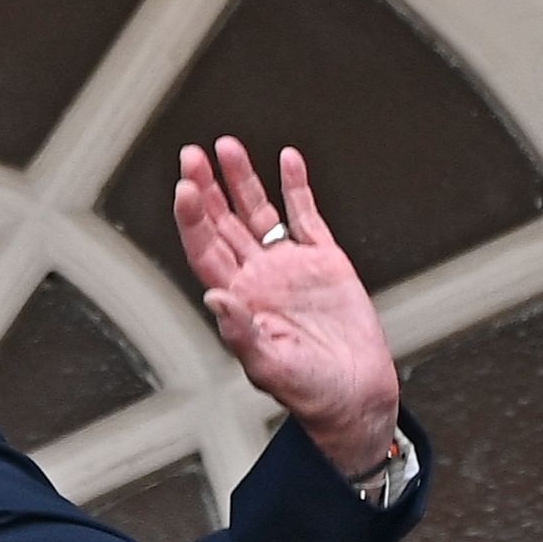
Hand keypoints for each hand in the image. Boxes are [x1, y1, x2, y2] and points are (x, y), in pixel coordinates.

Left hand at [173, 140, 402, 479]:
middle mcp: (258, 278)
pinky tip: (287, 159)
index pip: (205, 251)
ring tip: (226, 146)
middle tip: (192, 154)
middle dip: (207, 189)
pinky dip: (297, 187)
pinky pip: (306, 216)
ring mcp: (289, 266)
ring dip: (243, 180)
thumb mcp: (270, 369)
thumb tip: (214, 297)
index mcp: (239, 301)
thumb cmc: (310, 393)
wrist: (357, 395)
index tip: (185, 188)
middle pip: (223, 224)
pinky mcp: (324, 260)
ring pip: (258, 213)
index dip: (193, 220)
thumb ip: (241, 334)